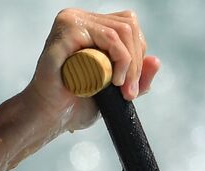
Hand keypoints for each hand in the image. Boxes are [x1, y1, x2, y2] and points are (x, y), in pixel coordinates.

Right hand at [23, 8, 159, 132]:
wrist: (48, 118)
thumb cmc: (73, 105)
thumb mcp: (113, 92)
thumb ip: (135, 78)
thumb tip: (156, 61)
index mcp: (89, 26)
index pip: (127, 25)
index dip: (138, 53)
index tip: (131, 87)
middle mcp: (79, 18)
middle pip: (128, 25)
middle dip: (136, 61)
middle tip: (129, 92)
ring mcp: (72, 21)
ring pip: (121, 31)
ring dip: (130, 63)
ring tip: (121, 87)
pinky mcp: (67, 30)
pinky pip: (108, 37)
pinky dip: (119, 58)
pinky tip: (113, 79)